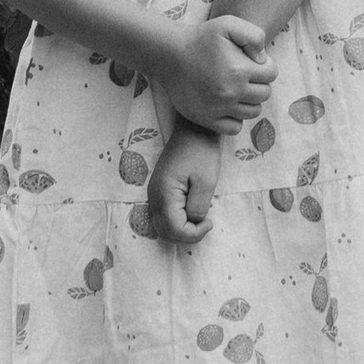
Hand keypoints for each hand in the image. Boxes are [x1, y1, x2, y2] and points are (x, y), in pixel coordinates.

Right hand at [149, 122, 223, 245]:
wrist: (193, 129)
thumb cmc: (202, 152)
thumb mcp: (206, 181)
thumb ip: (198, 206)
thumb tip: (193, 222)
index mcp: (165, 194)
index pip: (175, 229)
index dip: (194, 233)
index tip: (210, 221)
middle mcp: (154, 196)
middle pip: (165, 231)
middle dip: (187, 235)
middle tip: (206, 223)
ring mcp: (154, 193)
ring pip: (162, 226)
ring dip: (181, 229)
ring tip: (200, 219)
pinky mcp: (159, 190)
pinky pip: (163, 215)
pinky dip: (176, 221)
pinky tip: (191, 212)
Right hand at [161, 13, 275, 128]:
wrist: (170, 56)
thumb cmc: (200, 38)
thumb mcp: (228, 24)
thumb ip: (254, 36)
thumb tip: (262, 59)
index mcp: (239, 70)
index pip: (271, 74)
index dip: (265, 66)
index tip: (252, 62)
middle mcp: (231, 92)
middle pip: (264, 94)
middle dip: (259, 83)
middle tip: (244, 75)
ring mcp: (219, 108)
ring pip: (253, 112)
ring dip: (250, 101)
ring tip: (237, 89)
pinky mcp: (207, 119)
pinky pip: (234, 127)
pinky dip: (235, 118)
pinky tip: (228, 105)